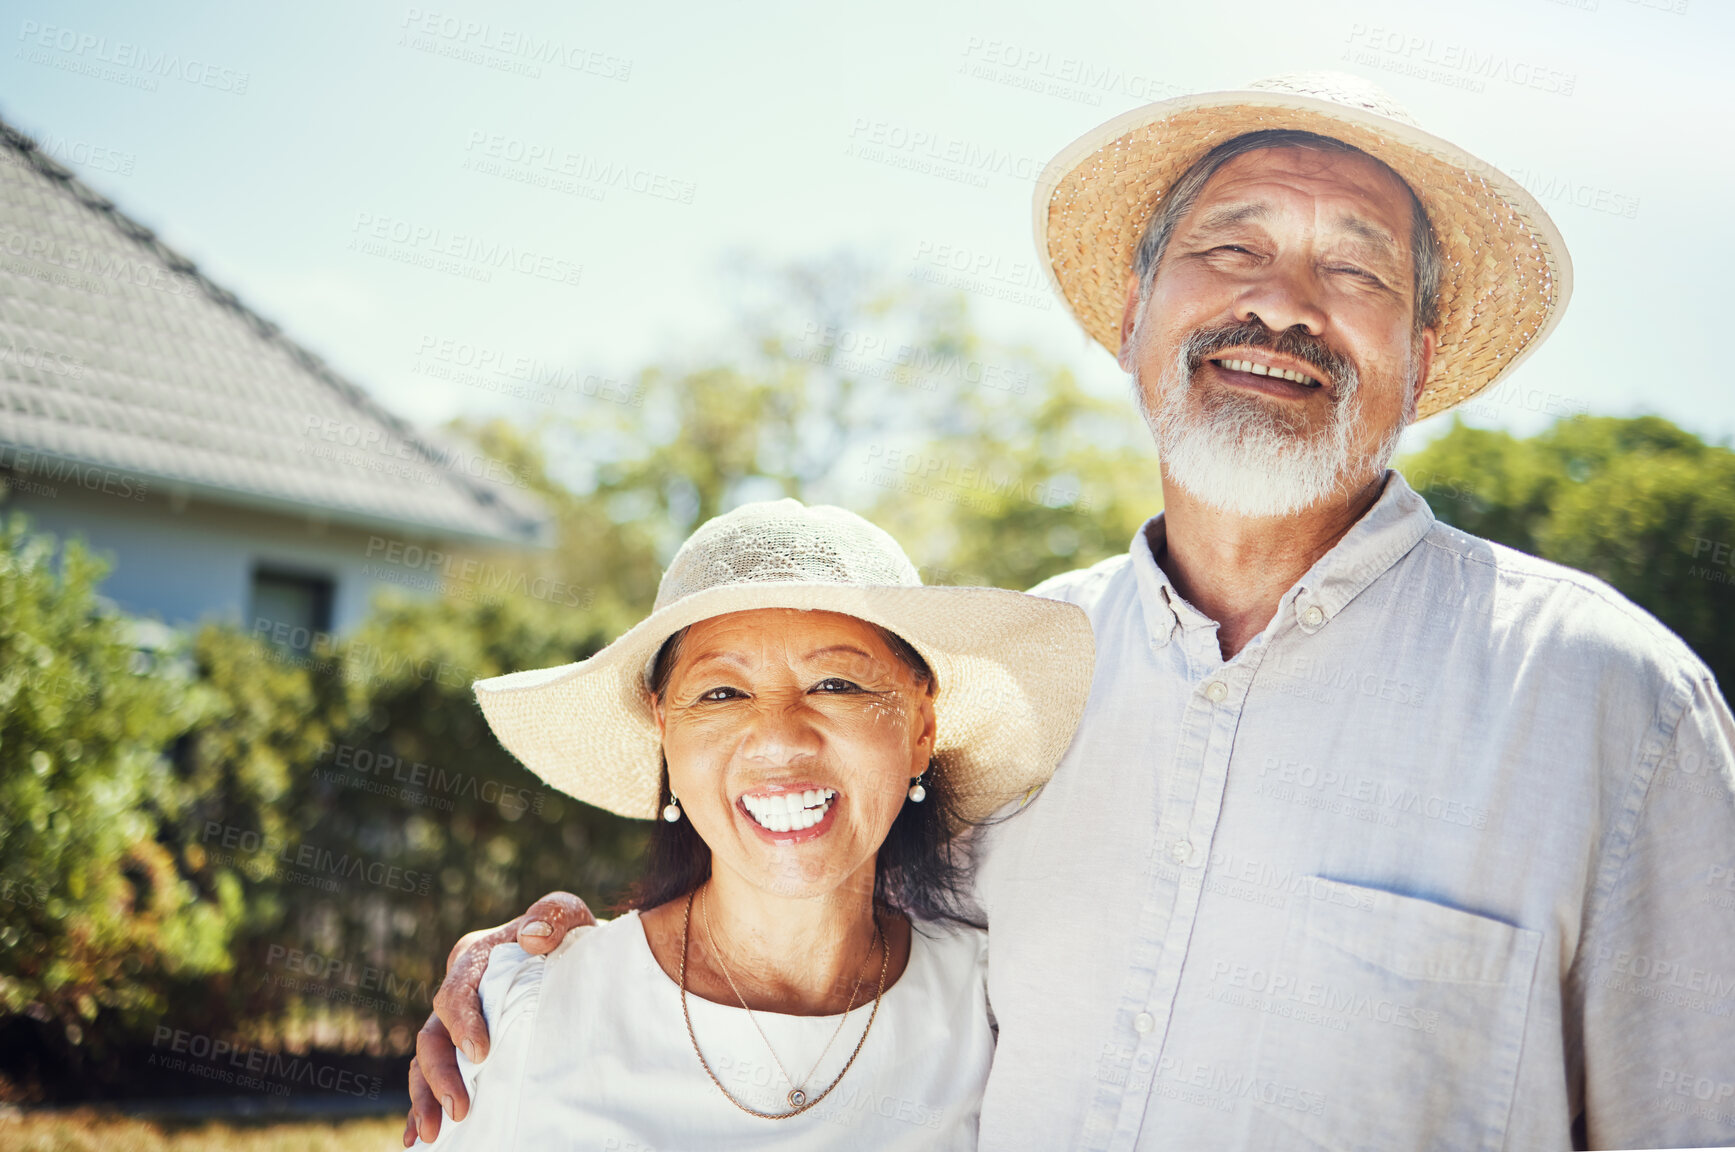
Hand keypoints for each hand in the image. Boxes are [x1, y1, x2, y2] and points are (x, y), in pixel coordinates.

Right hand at [403, 891, 594, 1145]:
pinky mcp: (461, 1053)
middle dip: (440, 1074)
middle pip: (432, 1036)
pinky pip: (431, 1081)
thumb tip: (532, 937)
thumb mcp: (567, 915)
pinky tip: (417, 1137)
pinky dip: (419, 1108)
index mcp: (473, 959)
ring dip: (424, 1099)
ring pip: (425, 1065)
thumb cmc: (568, 936)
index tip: (482, 1053)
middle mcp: (456, 995)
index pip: (455, 992)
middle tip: (460, 1107)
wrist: (578, 962)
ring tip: (433, 1133)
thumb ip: (553, 915)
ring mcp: (455, 1028)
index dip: (462, 1023)